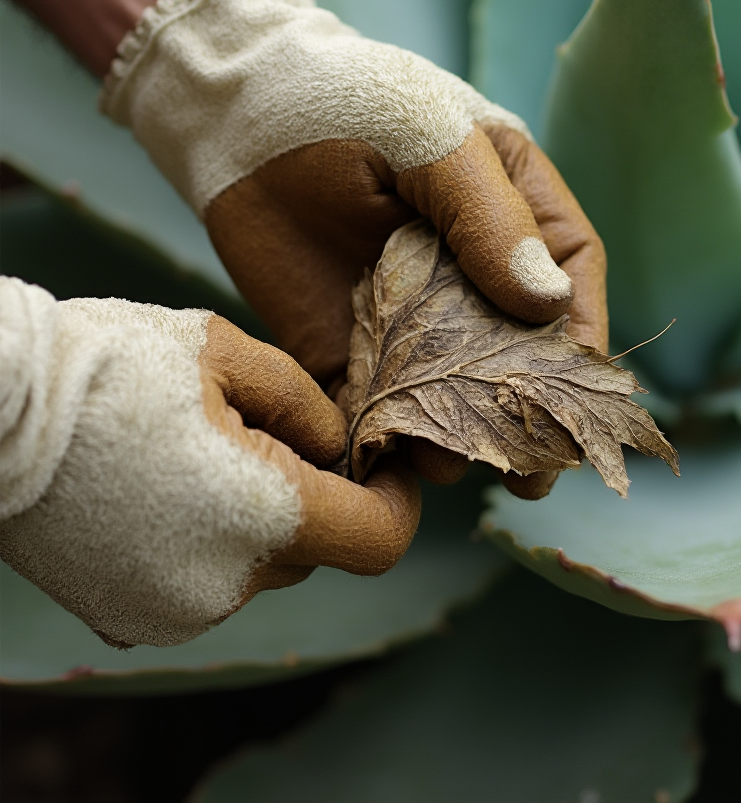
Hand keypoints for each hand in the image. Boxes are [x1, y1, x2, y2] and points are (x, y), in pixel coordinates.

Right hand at [0, 279, 419, 647]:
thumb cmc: (110, 365)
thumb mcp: (230, 353)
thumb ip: (309, 405)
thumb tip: (341, 445)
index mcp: (263, 517)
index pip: (377, 539)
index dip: (398, 501)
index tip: (388, 465)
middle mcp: (225, 585)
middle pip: (316, 545)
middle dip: (313, 491)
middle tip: (267, 430)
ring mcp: (174, 613)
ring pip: (262, 563)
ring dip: (258, 516)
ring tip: (203, 453)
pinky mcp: (132, 620)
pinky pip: (209, 581)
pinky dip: (210, 541)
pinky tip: (168, 489)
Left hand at [101, 0, 607, 498]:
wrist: (233, 113)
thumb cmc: (349, 99)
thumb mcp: (432, 141)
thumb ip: (490, 217)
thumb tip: (548, 304)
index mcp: (512, 208)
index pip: (569, 276)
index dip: (581, 338)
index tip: (580, 394)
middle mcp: (470, 268)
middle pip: (517, 347)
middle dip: (526, 406)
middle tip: (532, 470)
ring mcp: (411, 310)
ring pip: (451, 382)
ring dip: (455, 426)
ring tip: (449, 464)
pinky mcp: (349, 341)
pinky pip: (378, 397)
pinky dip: (386, 431)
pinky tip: (388, 460)